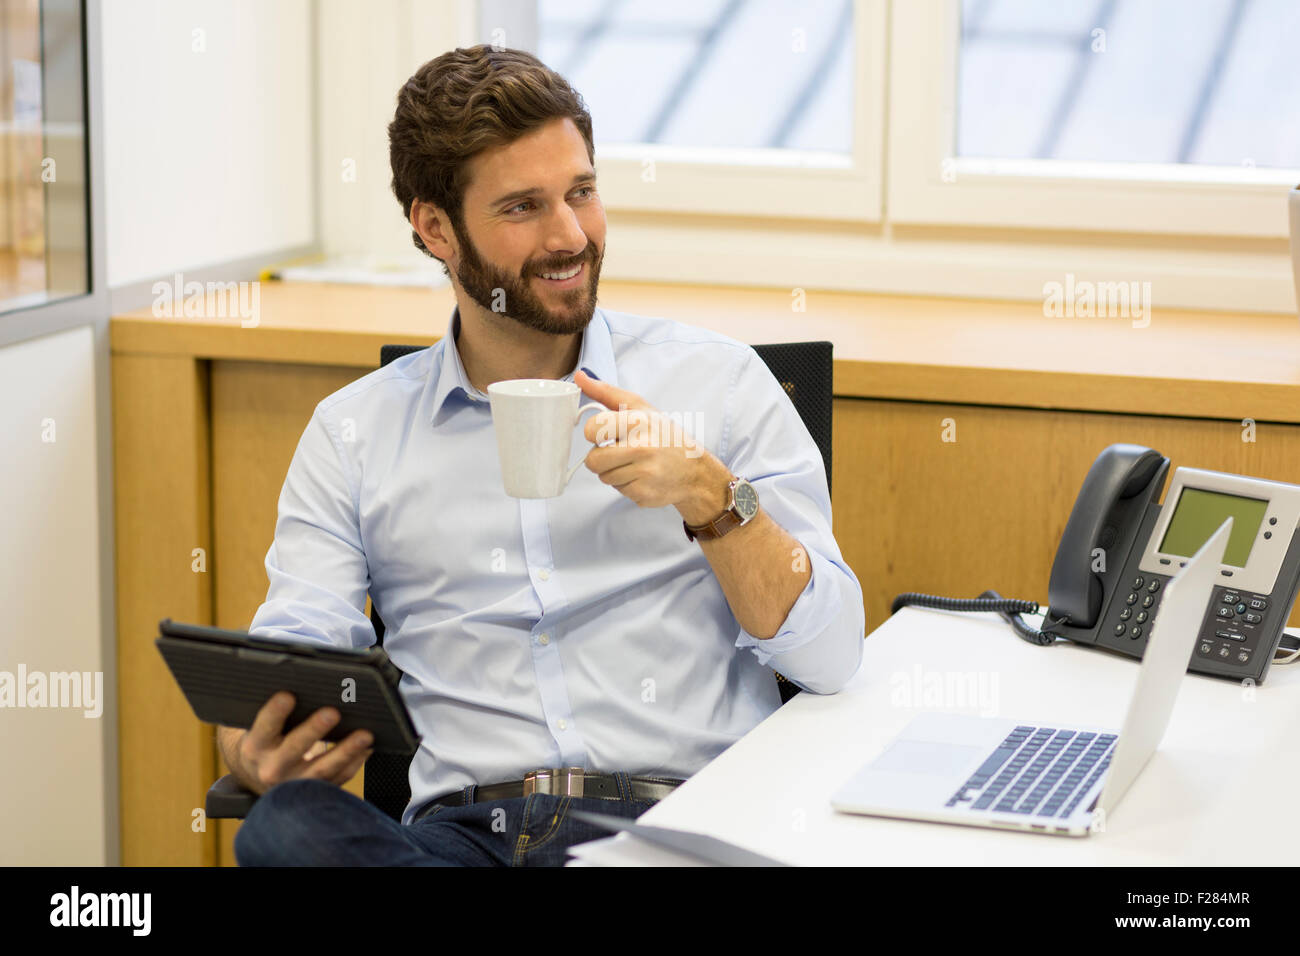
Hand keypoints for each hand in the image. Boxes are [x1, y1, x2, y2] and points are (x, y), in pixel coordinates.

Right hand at [229, 691, 373, 794]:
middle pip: (294, 749)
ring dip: (346, 751)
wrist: (258, 776)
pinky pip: (338, 778)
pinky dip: (355, 762)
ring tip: (365, 734)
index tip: (288, 696)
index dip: (275, 712)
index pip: (264, 727)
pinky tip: (367, 747)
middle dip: (314, 730)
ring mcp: (294, 784)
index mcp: (255, 746)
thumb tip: (308, 684)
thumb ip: (278, 712)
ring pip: (322, 769)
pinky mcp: (313, 791)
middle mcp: (272, 768)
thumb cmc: (266, 740)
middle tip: (333, 712)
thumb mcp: (261, 727)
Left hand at [576, 370, 727, 518]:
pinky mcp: (644, 494)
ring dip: (614, 472)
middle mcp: (642, 447)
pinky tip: (642, 476)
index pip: (592, 430)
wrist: (695, 471)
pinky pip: (618, 490)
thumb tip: (579, 376)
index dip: (594, 433)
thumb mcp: (641, 408)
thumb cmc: (665, 436)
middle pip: (592, 461)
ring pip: (604, 477)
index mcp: (638, 422)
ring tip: (634, 463)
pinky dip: (626, 485)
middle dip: (600, 458)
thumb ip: (607, 392)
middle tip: (619, 451)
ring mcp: (644, 473)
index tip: (605, 434)